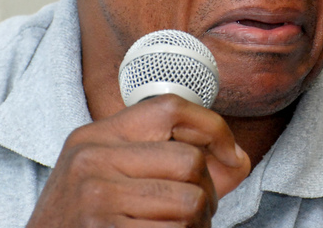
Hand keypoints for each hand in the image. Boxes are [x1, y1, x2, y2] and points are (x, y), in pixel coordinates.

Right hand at [26, 94, 250, 227]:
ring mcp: (96, 198)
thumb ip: (168, 159)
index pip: (170, 107)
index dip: (213, 127)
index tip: (230, 153)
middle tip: (195, 212)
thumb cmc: (85, 217)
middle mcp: (93, 159)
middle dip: (207, 192)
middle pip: (189, 161)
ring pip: (190, 203)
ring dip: (197, 224)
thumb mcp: (111, 174)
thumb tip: (237, 158)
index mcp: (97, 135)